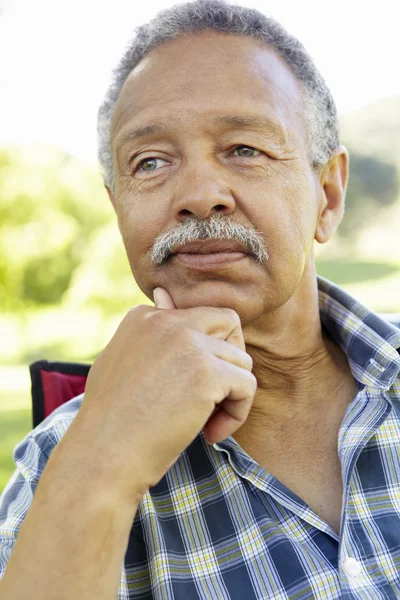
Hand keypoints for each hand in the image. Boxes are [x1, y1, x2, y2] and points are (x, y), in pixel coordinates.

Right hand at [70, 287, 256, 500]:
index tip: (181, 390)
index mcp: (145, 316)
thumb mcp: (123, 360)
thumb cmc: (111, 418)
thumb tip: (163, 294)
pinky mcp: (207, 372)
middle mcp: (167, 321)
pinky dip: (237, 414)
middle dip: (230, 358)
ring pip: (242, 360)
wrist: (102, 456)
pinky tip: (209, 434)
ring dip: (231, 395)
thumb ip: (150, 330)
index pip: (199, 319)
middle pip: (228, 323)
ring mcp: (188, 343)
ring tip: (204, 423)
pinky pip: (248, 386)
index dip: (202, 356)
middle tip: (213, 394)